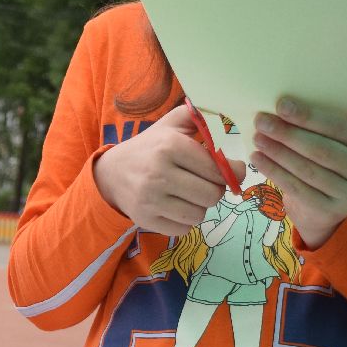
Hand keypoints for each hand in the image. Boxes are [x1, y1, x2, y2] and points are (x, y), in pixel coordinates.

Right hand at [92, 105, 232, 237]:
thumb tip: (226, 117)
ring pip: (200, 214)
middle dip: (216, 189)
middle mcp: (158, 173)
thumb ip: (199, 116)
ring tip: (189, 193)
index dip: (233, 171)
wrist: (111, 172)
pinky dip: (185, 220)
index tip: (234, 170)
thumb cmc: (150, 147)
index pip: (217, 169)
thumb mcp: (171, 124)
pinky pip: (184, 229)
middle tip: (207, 182)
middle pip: (212, 194)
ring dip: (200, 205)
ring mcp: (150, 199)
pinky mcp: (145, 219)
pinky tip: (176, 206)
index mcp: (169, 146)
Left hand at [250, 97, 346, 247]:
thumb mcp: (333, 144)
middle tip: (262, 122)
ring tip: (258, 139)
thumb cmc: (327, 163)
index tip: (281, 105)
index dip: (309, 116)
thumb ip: (317, 129)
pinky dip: (275, 172)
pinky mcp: (332, 211)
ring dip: (278, 153)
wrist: (328, 207)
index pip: (339, 127)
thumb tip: (281, 108)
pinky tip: (258, 159)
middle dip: (289, 134)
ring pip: (308, 170)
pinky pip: (298, 189)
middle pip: (322, 150)